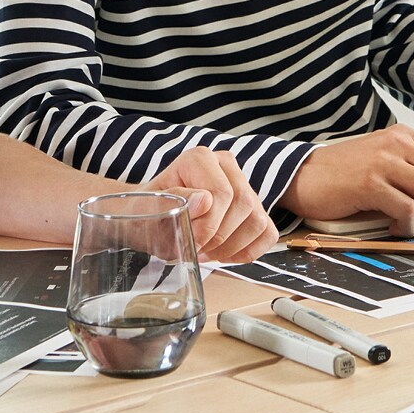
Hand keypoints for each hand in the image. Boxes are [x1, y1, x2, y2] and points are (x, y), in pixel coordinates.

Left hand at [147, 147, 276, 263]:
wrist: (148, 219)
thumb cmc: (147, 213)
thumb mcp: (147, 210)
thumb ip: (173, 201)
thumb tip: (204, 200)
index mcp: (199, 158)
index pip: (222, 193)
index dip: (208, 226)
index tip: (189, 241)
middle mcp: (226, 165)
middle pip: (244, 204)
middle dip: (220, 237)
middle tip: (197, 249)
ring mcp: (244, 185)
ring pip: (257, 220)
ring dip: (232, 246)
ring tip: (207, 252)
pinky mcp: (254, 207)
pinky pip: (267, 233)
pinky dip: (248, 251)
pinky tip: (223, 254)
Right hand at [280, 127, 413, 235]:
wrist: (301, 175)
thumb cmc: (342, 174)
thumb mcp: (383, 159)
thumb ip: (411, 169)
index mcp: (405, 137)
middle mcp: (398, 144)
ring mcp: (384, 162)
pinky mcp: (369, 184)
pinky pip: (407, 209)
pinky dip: (407, 225)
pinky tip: (393, 227)